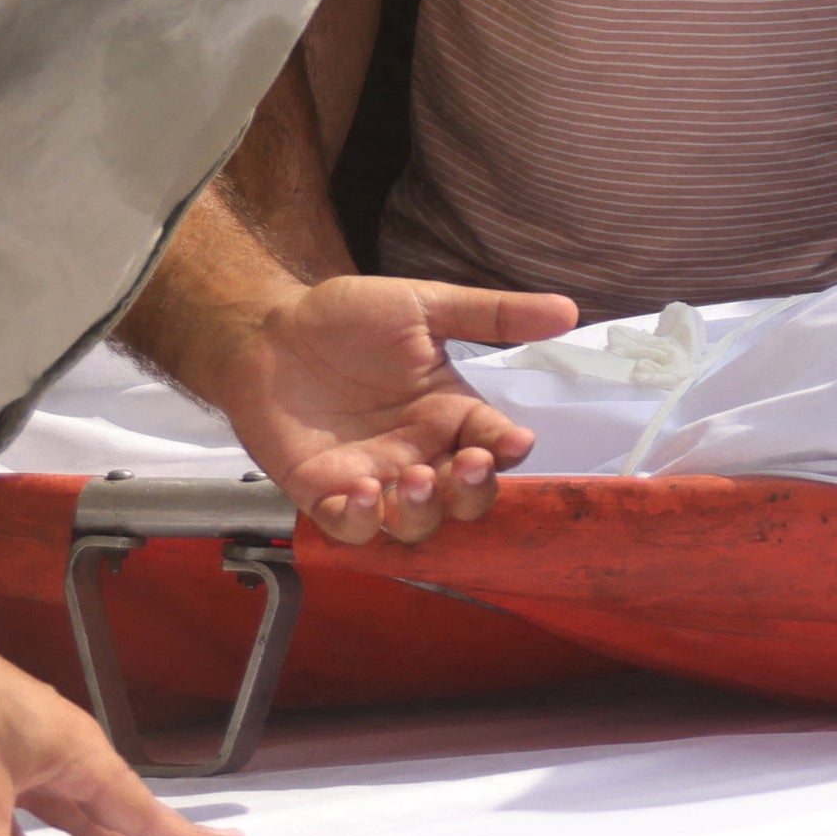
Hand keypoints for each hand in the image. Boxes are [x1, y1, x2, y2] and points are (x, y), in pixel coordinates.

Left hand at [198, 271, 581, 544]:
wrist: (266, 331)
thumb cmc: (346, 317)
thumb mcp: (424, 306)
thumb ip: (492, 313)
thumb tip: (569, 310)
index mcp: (450, 413)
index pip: (495, 444)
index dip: (507, 451)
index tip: (510, 443)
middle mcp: (420, 452)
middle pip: (464, 499)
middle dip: (471, 493)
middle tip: (461, 468)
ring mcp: (375, 478)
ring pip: (416, 524)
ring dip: (422, 512)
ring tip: (409, 479)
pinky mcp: (325, 494)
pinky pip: (352, 529)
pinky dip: (361, 523)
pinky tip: (360, 493)